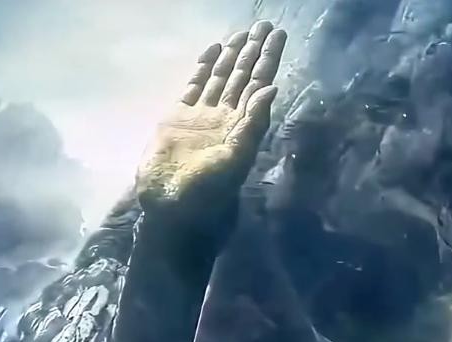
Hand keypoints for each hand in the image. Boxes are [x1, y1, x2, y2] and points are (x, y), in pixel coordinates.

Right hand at [136, 21, 286, 220]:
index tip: (279, 35)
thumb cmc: (208, 190)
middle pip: (242, 76)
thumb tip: (273, 88)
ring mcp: (201, 116)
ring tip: (241, 33)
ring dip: (231, 56)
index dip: (269, 59)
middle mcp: (225, 117)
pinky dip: (203, 69)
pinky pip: (194, 87)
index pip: (260, 84)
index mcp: (243, 125)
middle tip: (264, 24)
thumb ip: (253, 123)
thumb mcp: (237, 158)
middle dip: (253, 51)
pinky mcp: (177, 118)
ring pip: (220, 78)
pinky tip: (212, 52)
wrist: (172, 207)